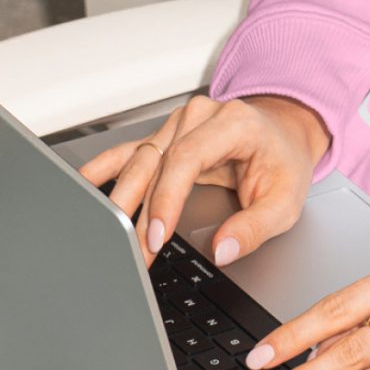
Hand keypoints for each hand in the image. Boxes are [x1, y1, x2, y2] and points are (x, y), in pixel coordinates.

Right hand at [78, 93, 330, 267]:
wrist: (286, 132)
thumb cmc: (285, 160)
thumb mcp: (287, 199)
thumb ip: (255, 228)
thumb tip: (222, 251)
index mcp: (232, 124)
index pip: (186, 159)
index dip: (166, 198)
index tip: (157, 235)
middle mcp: (199, 117)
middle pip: (155, 162)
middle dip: (138, 211)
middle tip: (132, 251)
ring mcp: (178, 125)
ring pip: (138, 160)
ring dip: (120, 200)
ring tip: (106, 234)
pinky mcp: (165, 137)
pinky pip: (128, 152)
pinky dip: (104, 169)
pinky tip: (82, 184)